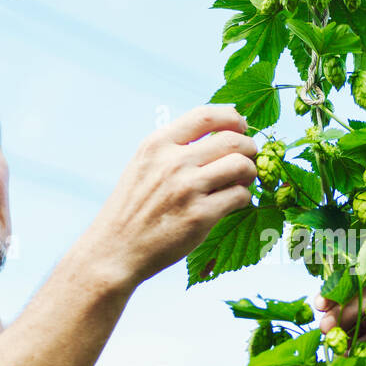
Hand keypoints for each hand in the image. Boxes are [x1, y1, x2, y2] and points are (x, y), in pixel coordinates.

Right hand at [88, 106, 256, 284]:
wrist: (114, 250)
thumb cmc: (133, 209)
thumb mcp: (143, 166)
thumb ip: (173, 149)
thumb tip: (217, 135)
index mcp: (158, 144)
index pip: (206, 114)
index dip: (233, 118)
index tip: (241, 127)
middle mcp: (173, 161)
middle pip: (232, 139)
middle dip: (249, 148)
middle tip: (248, 160)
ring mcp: (187, 188)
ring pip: (241, 165)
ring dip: (250, 172)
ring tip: (242, 182)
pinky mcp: (200, 216)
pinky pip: (240, 196)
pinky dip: (244, 198)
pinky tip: (234, 204)